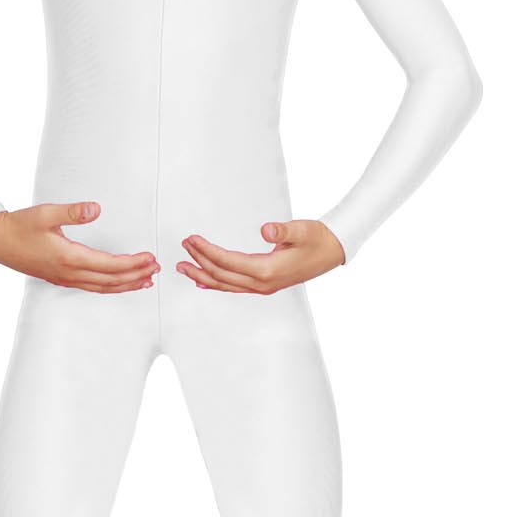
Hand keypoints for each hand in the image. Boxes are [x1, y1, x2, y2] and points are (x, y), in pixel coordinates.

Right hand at [0, 202, 159, 291]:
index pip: (110, 265)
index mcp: (69, 258)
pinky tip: (118, 283)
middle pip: (111, 281)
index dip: (133, 263)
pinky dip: (110, 286)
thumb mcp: (45, 213)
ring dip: (126, 285)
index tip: (150, 258)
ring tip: (145, 281)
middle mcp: (69, 273)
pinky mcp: (61, 278)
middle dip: (136, 275)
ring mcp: (65, 278)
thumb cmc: (20, 226)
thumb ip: (72, 211)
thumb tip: (95, 209)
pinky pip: (92, 287)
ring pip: (103, 288)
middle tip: (156, 269)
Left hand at [176, 219, 345, 292]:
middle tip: (182, 247)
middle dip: (199, 262)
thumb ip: (283, 230)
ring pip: (224, 285)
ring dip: (202, 275)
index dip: (207, 251)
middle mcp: (262, 283)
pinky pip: (234, 287)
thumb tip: (265, 229)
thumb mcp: (302, 230)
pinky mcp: (264, 285)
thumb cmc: (318, 239)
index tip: (192, 240)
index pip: (227, 262)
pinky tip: (203, 282)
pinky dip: (216, 284)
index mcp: (267, 270)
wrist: (333, 252)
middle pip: (221, 275)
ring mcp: (263, 287)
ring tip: (183, 267)